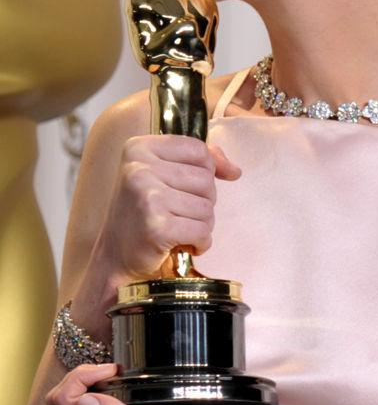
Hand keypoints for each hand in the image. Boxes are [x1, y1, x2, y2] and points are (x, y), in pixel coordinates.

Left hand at [46, 363, 227, 404]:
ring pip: (69, 402)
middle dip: (79, 375)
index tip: (114, 370)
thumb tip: (84, 400)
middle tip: (113, 369)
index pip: (64, 400)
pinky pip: (84, 404)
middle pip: (60, 400)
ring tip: (115, 373)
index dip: (83, 376)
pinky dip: (93, 386)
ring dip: (85, 380)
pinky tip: (117, 381)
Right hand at [98, 136, 240, 281]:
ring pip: (207, 206)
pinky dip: (200, 242)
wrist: (115, 256)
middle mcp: (139, 168)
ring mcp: (147, 197)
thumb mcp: (161, 174)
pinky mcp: (157, 226)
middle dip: (202, 201)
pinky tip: (182, 244)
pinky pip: (202, 230)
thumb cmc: (143, 212)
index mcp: (139, 148)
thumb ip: (198, 162)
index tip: (190, 188)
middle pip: (206, 178)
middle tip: (178, 213)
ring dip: (201, 223)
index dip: (206, 170)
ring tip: (178, 228)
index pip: (198, 149)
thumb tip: (234, 169)